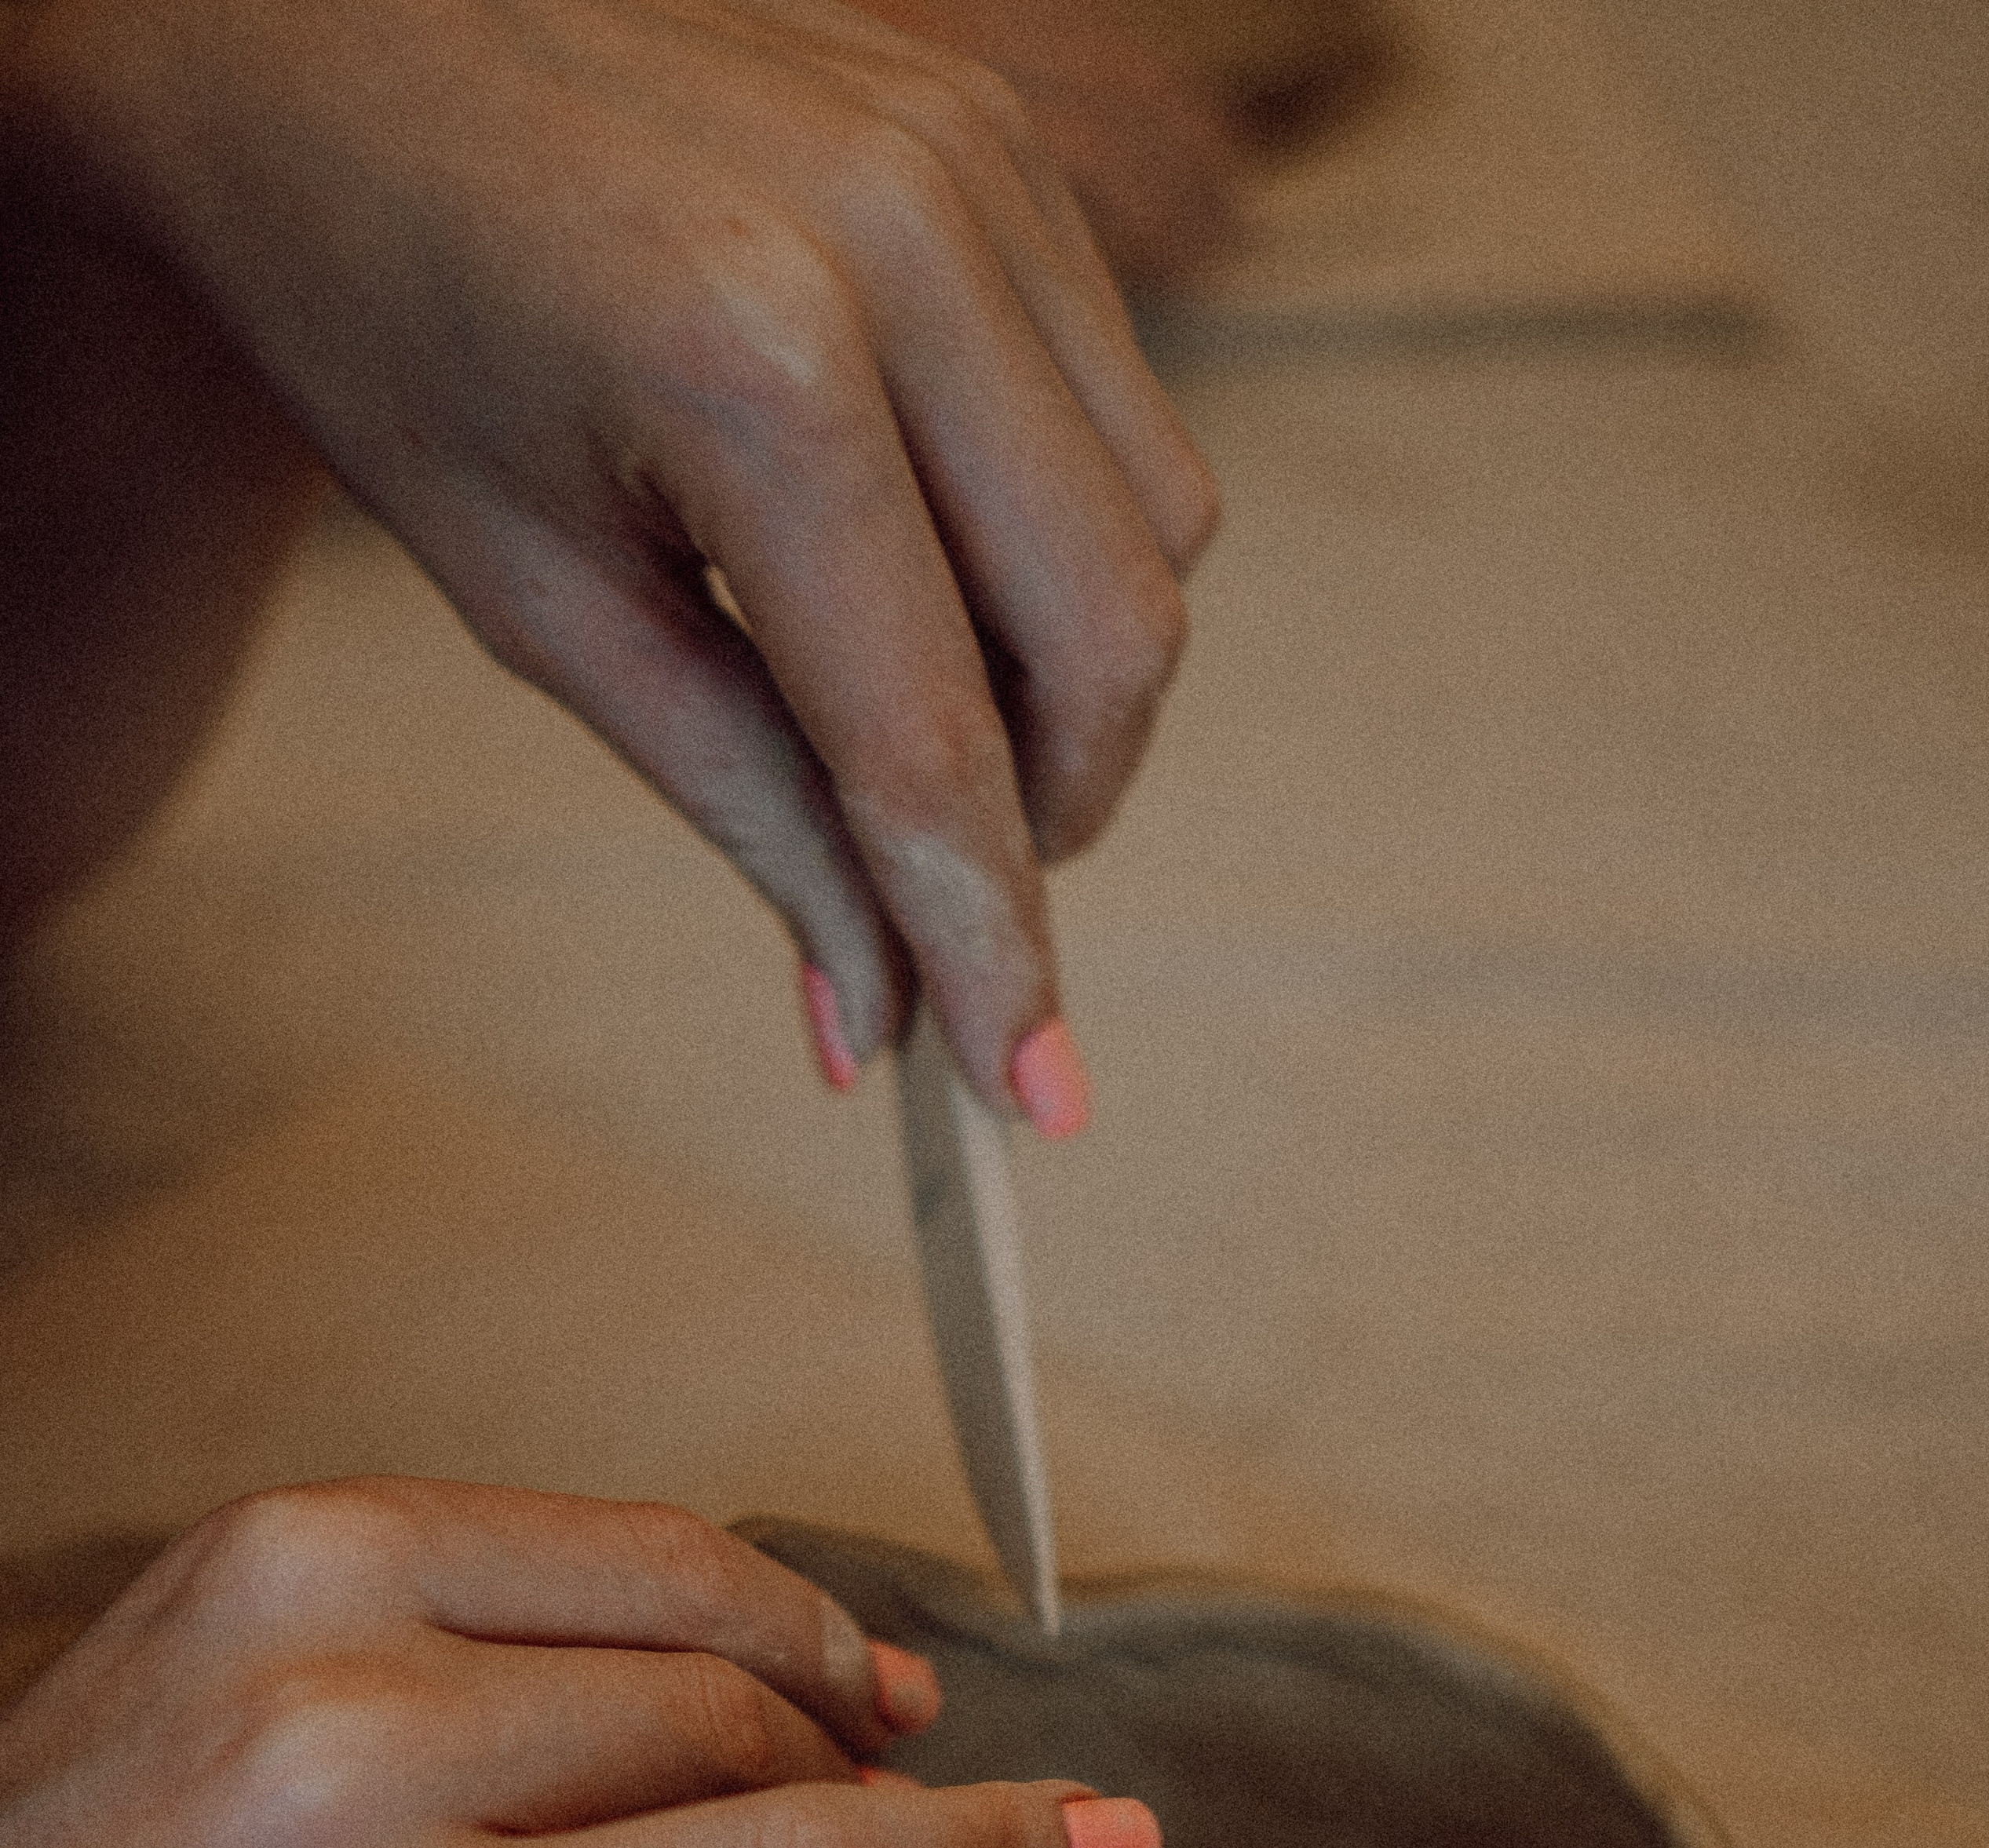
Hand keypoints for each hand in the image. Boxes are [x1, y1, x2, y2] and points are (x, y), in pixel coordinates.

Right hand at [0, 1478, 1226, 1847]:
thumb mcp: (188, 1714)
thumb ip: (444, 1669)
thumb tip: (778, 1694)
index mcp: (276, 1576)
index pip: (654, 1577)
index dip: (814, 1637)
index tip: (891, 1696)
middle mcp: (330, 1726)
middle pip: (736, 1728)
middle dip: (896, 1787)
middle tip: (996, 1830)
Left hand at [13, 0, 1218, 1118]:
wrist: (320, 33)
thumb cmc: (386, 305)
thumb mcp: (545, 605)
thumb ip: (745, 810)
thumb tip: (875, 1011)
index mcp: (753, 363)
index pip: (938, 738)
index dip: (994, 945)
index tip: (1032, 1094)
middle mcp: (904, 240)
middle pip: (1120, 631)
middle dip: (1057, 810)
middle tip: (943, 877)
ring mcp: (974, 165)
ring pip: (1161, 522)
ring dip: (1073, 672)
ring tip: (906, 686)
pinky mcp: (1001, 136)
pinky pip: (1120, 402)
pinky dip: (1056, 529)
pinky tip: (916, 535)